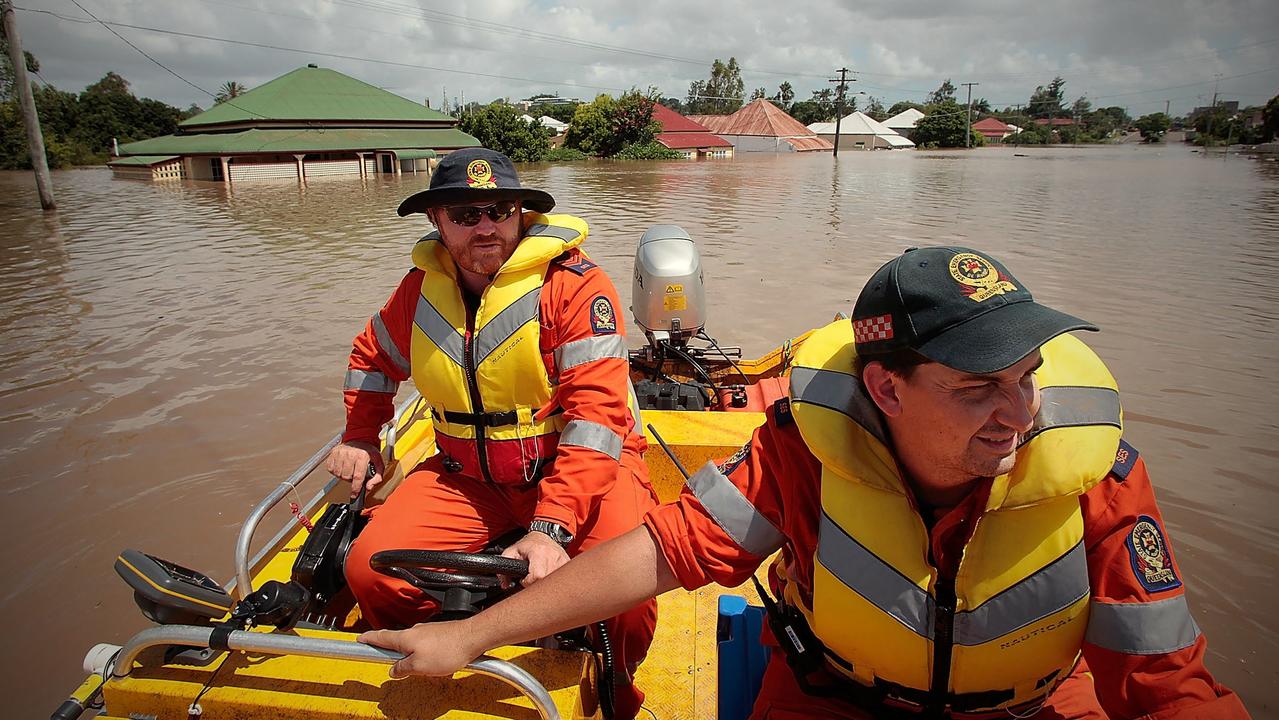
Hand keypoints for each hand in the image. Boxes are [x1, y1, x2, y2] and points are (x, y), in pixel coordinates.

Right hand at [325, 441, 383, 497]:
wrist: (359, 438)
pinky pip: (331, 469)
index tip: (355, 494)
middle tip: (355, 474)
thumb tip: (369, 487)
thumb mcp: (378, 462)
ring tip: (350, 469)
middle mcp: (350, 454)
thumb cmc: (368, 451)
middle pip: (347, 477)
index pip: (357, 477)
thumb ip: (377, 476)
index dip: (356, 488)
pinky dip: (337, 471)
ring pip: (338, 474)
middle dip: (351, 479)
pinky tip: (343, 466)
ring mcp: (340, 453)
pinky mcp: (333, 454)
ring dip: (344, 475)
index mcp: (362, 456)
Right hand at [359, 620, 482, 678]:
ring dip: (413, 657)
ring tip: (422, 669)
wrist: (472, 638)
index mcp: (405, 638)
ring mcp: (429, 631)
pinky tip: (437, 664)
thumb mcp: (419, 666)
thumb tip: (394, 670)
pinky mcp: (441, 634)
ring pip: (414, 645)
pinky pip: (428, 647)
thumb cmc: (448, 649)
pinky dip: (427, 656)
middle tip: (389, 662)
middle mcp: (415, 631)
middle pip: (397, 642)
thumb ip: (403, 668)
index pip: (381, 637)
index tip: (360, 639)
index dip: (369, 639)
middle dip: (393, 652)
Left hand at [500, 531, 569, 587]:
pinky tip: (548, 576)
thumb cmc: (527, 545)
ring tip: (539, 577)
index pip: (537, 576)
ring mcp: (562, 559)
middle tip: (531, 580)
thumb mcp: (511, 552)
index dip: (528, 582)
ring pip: (555, 581)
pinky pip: (561, 578)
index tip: (524, 579)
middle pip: (546, 581)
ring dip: (545, 583)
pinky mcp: (567, 563)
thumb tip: (504, 585)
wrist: (544, 535)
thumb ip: (503, 569)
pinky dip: (554, 580)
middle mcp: (553, 555)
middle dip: (537, 585)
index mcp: (538, 552)